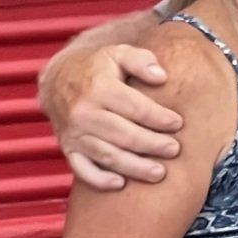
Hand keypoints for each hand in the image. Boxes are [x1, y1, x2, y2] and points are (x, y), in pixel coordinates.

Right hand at [43, 44, 182, 191]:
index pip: (135, 108)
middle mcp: (84, 113)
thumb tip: (162, 77)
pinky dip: (100, 180)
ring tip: (159, 173)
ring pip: (108, 156)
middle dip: (152, 145)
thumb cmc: (98, 67)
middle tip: (174, 150)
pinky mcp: (68, 148)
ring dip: (135, 167)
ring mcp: (74, 133)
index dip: (159, 118)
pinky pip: (82, 170)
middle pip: (124, 135)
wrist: (58, 79)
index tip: (178, 123)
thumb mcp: (119, 53)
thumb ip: (142, 61)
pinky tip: (121, 184)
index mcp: (99, 88)